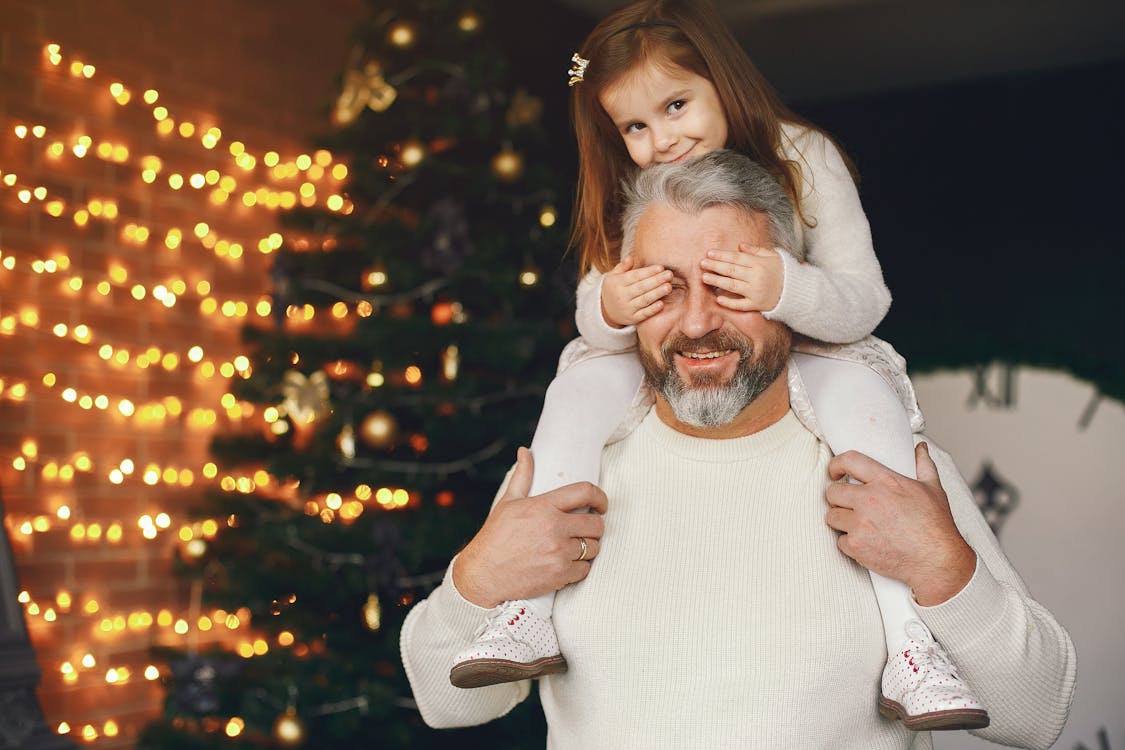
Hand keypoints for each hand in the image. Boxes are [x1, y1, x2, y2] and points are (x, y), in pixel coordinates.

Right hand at [453, 447, 606, 607]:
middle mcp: (554, 528)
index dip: (600, 497)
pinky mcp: (559, 575)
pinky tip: (566, 563)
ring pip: (593, 548)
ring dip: (587, 548)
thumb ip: (523, 476)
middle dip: (595, 526)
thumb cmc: (495, 536)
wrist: (483, 573)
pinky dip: (579, 568)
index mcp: (544, 506)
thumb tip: (525, 451)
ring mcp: (558, 552)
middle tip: (586, 529)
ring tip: (574, 547)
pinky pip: (585, 569)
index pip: (586, 492)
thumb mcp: (508, 502)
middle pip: (596, 524)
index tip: (601, 504)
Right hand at [601, 255, 672, 327]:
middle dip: (656, 280)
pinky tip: (661, 304)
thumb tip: (631, 258)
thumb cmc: (614, 289)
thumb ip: (623, 267)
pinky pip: (643, 314)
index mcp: (617, 283)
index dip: (648, 272)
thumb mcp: (613, 276)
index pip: (635, 276)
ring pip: (644, 300)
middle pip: (641, 287)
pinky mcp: (632, 319)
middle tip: (669, 275)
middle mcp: (621, 296)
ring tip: (669, 287)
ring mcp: (627, 308)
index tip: (661, 267)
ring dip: (657, 293)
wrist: (606, 311)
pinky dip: (652, 310)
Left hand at [699, 244, 782, 311]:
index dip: (722, 255)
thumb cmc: (781, 271)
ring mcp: (756, 292)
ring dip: (717, 281)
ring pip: (733, 286)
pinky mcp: (756, 305)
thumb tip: (740, 245)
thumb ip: (756, 250)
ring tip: (704, 277)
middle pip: (732, 271)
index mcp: (759, 264)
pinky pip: (740, 305)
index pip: (737, 258)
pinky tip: (718, 298)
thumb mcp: (772, 256)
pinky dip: (729, 302)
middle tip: (702, 263)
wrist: (795, 292)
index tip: (709, 253)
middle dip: (715, 266)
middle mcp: (756, 277)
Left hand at [825, 442, 975, 605]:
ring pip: (831, 516)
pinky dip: (850, 543)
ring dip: (841, 520)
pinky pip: (840, 541)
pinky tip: (866, 543)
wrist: (937, 562)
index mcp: (885, 481)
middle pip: (832, 492)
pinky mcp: (856, 546)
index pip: (849, 460)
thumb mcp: (933, 489)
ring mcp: (860, 524)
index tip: (835, 472)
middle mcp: (869, 500)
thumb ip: (923, 465)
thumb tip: (921, 448)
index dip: (836, 465)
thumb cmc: (936, 526)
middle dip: (838, 498)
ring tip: (859, 524)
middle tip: (849, 505)